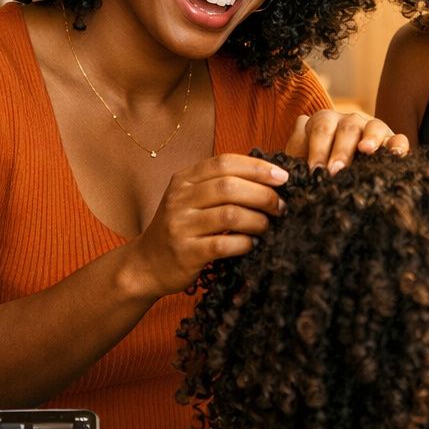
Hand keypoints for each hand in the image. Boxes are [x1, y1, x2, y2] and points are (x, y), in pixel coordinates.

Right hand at [128, 154, 289, 295]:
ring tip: (268, 226)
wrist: (146, 265)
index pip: (224, 163)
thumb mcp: (191, 198)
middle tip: (280, 206)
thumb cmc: (181, 228)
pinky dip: (245, 243)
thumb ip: (220, 184)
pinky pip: (224, 244)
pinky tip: (252, 244)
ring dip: (258, 220)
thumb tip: (269, 176)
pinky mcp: (186, 253)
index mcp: (184, 179)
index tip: (282, 176)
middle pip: (230, 187)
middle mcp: (179, 199)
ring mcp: (180, 226)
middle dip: (263, 195)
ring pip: (230, 215)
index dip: (257, 167)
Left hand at [284, 109, 408, 172]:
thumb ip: (292, 161)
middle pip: (346, 128)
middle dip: (340, 150)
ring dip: (369, 138)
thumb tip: (281, 168)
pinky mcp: (392, 141)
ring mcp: (372, 129)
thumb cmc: (317, 172)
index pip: (320, 129)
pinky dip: (398, 145)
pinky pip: (398, 139)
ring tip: (365, 151)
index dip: (316, 150)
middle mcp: (348, 121)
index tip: (314, 171)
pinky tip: (396, 156)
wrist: (340, 178)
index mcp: (323, 122)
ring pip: (372, 127)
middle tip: (334, 170)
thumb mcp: (301, 165)